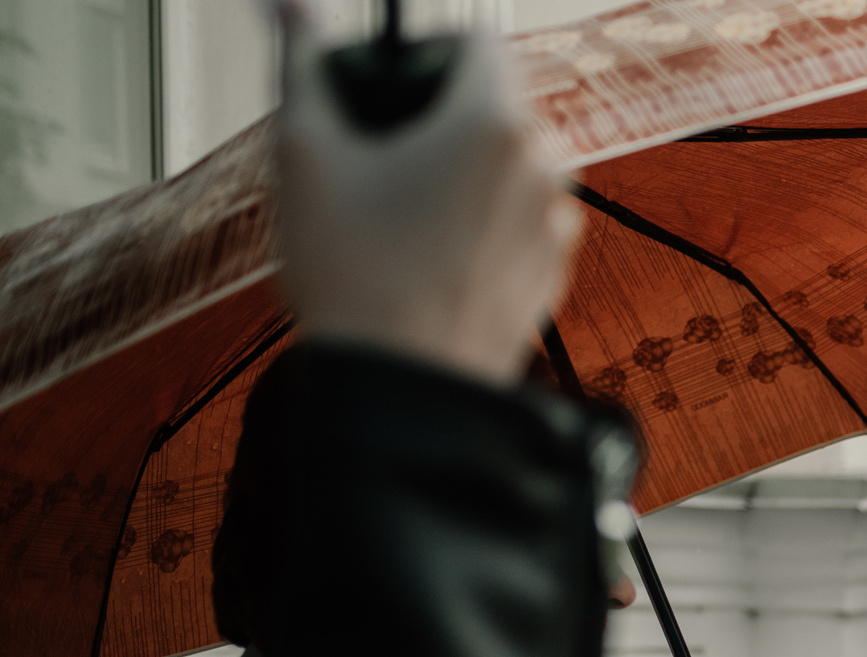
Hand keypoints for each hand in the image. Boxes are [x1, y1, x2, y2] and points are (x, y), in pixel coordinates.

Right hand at [276, 10, 581, 385]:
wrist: (403, 392)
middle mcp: (542, 168)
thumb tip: (293, 11)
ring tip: (396, 212)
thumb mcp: (305, 154)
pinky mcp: (553, 275)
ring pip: (506, 164)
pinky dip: (479, 222)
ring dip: (459, 169)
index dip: (426, 48)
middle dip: (438, 114)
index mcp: (492, 124)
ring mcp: (556, 226)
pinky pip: (517, 220)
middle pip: (493, 104)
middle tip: (375, 152)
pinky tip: (426, 255)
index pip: (476, 40)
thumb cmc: (355, 279)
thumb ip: (305, 66)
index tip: (388, 79)